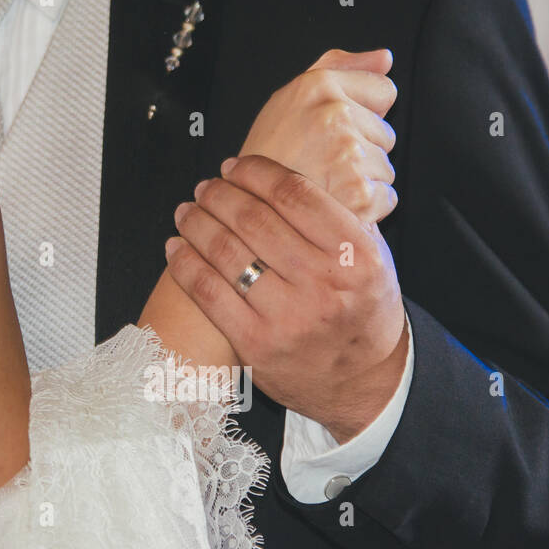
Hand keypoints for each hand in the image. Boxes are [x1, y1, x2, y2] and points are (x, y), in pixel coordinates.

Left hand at [166, 155, 407, 441]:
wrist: (364, 382)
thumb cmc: (362, 312)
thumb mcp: (372, 259)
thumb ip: (336, 219)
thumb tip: (277, 177)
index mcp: (355, 255)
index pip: (294, 195)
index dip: (255, 172)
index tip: (235, 166)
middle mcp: (323, 284)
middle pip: (254, 220)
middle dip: (220, 195)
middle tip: (206, 187)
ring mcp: (287, 317)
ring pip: (227, 253)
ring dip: (197, 224)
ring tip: (186, 212)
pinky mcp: (257, 345)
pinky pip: (208, 293)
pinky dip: (185, 264)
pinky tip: (176, 248)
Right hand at [238, 49, 398, 226]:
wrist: (248, 209)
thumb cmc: (267, 157)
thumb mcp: (292, 99)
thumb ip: (341, 69)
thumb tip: (386, 58)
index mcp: (318, 85)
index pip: (384, 91)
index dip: (364, 113)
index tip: (337, 132)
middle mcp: (335, 114)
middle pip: (386, 133)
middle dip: (363, 149)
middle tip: (324, 163)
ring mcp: (349, 155)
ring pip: (385, 167)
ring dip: (363, 180)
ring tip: (326, 184)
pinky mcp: (360, 193)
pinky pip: (387, 197)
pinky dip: (368, 207)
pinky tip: (336, 204)